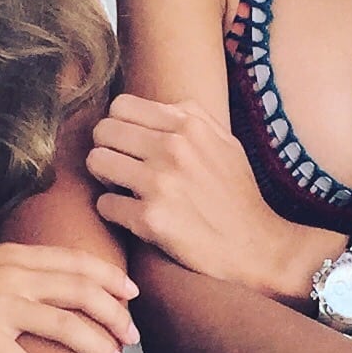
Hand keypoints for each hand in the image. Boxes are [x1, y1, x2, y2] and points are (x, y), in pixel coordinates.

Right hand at [0, 244, 139, 352]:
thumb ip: (10, 268)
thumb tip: (34, 285)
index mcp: (15, 255)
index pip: (77, 262)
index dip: (110, 278)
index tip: (131, 294)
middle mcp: (15, 276)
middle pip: (83, 292)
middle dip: (116, 316)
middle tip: (132, 338)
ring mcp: (0, 305)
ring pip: (66, 325)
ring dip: (96, 347)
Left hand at [87, 93, 327, 298]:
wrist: (255, 247)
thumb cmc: (238, 195)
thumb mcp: (226, 142)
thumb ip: (193, 116)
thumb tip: (158, 104)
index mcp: (189, 125)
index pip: (121, 106)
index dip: (119, 126)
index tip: (128, 145)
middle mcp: (173, 148)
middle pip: (102, 131)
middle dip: (107, 149)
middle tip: (120, 168)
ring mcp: (160, 183)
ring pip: (96, 162)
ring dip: (105, 178)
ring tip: (124, 190)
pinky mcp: (150, 219)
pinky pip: (105, 204)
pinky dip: (114, 211)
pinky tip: (133, 216)